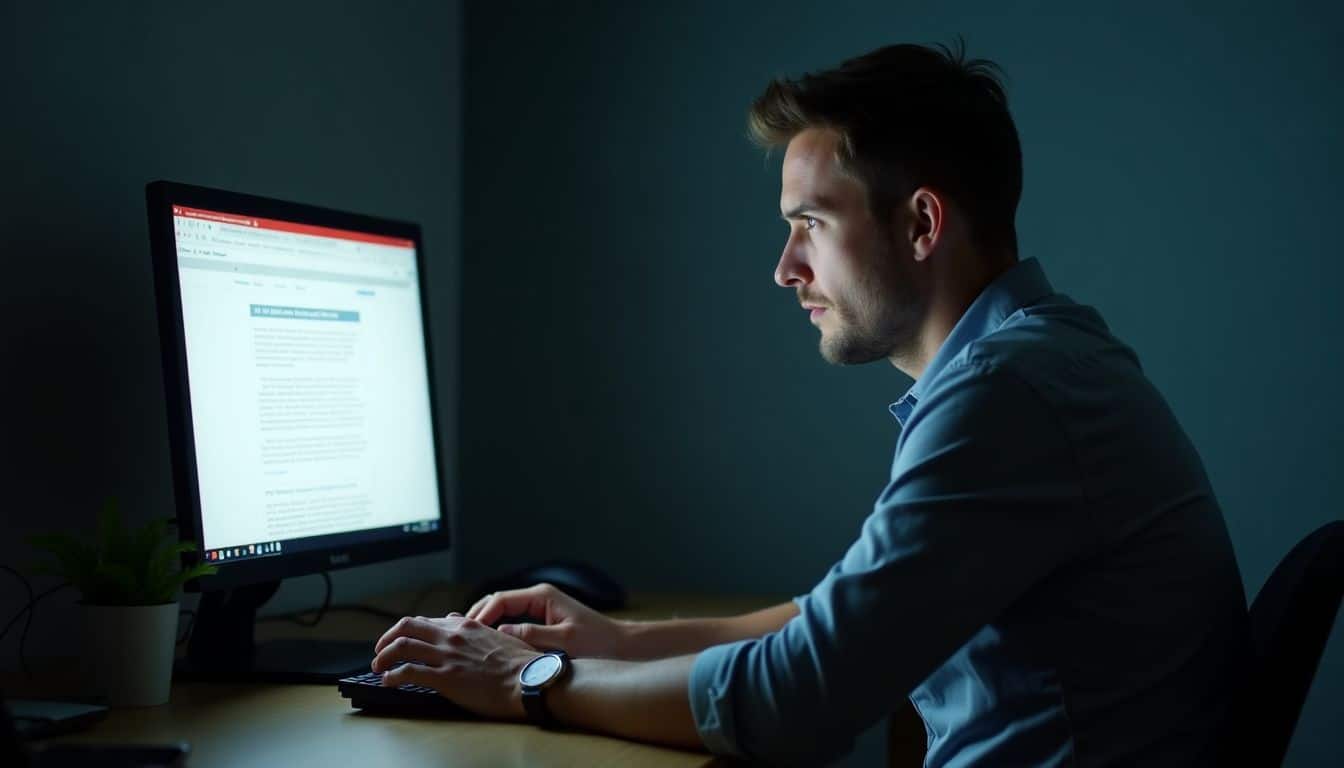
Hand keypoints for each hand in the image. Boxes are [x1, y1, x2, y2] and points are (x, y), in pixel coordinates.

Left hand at [371, 613, 539, 719]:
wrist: (530, 680)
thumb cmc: (521, 663)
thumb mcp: (498, 636)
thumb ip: (475, 629)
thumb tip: (457, 620)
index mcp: (465, 626)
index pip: (427, 621)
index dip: (409, 630)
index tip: (403, 639)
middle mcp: (452, 636)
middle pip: (407, 626)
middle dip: (388, 637)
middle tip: (381, 649)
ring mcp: (447, 656)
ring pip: (403, 646)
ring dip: (384, 656)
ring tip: (378, 666)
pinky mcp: (445, 678)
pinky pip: (409, 672)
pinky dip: (393, 676)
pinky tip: (389, 681)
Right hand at [465, 583, 627, 657]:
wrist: (619, 646)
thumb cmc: (596, 643)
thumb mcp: (564, 641)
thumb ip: (532, 636)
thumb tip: (500, 633)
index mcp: (542, 596)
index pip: (500, 599)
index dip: (481, 615)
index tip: (466, 632)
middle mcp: (539, 596)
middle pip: (496, 601)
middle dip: (477, 616)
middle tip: (458, 635)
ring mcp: (539, 606)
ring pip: (502, 610)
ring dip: (485, 622)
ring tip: (466, 639)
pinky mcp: (541, 618)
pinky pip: (512, 619)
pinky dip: (497, 628)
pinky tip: (486, 643)